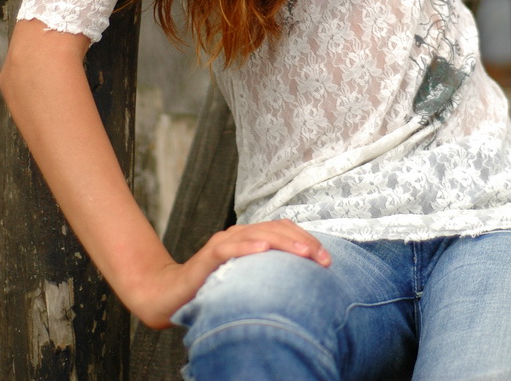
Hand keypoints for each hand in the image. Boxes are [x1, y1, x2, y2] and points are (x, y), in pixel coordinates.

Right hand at [133, 219, 330, 329]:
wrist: (170, 295)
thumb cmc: (212, 287)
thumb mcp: (247, 277)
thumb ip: (268, 271)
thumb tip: (304, 279)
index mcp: (250, 236)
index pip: (284, 230)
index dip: (307, 240)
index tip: (327, 259)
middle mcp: (238, 234)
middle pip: (275, 229)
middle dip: (303, 242)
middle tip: (323, 259)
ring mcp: (222, 242)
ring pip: (257, 234)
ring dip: (283, 242)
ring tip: (304, 253)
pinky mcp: (208, 256)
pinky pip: (229, 248)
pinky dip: (247, 247)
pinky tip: (263, 250)